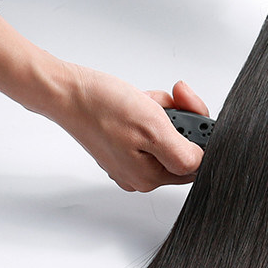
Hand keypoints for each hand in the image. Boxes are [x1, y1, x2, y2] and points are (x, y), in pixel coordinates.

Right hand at [0, 14, 210, 192]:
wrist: (65, 90)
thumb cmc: (101, 106)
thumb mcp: (153, 128)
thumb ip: (183, 153)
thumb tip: (202, 163)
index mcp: (148, 177)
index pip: (195, 164)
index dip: (200, 135)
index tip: (193, 114)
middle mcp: (140, 175)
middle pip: (182, 148)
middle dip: (180, 119)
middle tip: (169, 101)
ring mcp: (129, 160)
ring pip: (167, 134)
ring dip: (165, 112)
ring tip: (147, 101)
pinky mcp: (122, 144)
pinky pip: (150, 128)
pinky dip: (150, 111)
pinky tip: (139, 101)